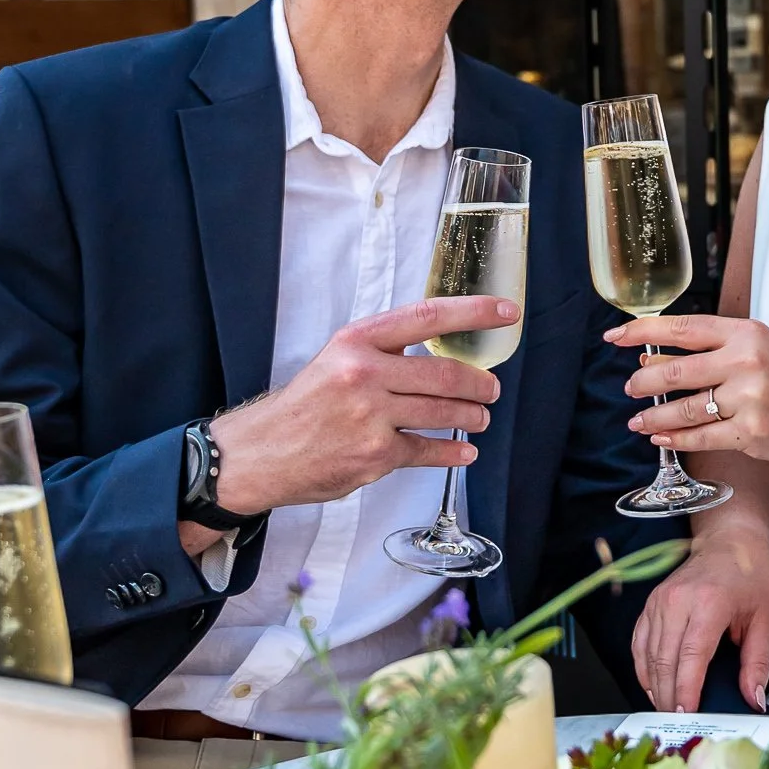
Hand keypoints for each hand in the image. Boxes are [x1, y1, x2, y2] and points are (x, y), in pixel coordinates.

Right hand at [199, 296, 515, 531]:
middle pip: (444, 373)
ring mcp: (370, 417)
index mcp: (357, 342)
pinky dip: (452, 452)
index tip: (506, 312)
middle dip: (479, 382)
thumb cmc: (305, 405)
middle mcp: (364, 375)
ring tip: (479, 417)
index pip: (428, 317)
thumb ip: (384, 352)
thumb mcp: (338, 358)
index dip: (474, 312)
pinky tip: (464, 451)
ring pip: (443, 412)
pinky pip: (428, 450)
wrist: (263, 452)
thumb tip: (440, 349)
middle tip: (491, 387)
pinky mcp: (375, 456)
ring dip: (471, 416)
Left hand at [608, 313, 768, 468]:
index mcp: (744, 333)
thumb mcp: (758, 346)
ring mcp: (748, 399)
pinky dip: (676, 439)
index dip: (642, 332)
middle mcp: (745, 362)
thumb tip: (650, 357)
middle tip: (629, 387)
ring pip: (684, 409)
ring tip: (637, 420)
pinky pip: (702, 437)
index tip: (614, 337)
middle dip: (643, 382)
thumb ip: (711, 348)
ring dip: (653, 416)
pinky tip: (661, 438)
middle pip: (675, 372)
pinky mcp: (751, 433)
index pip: (681, 328)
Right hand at [632, 534, 768, 712]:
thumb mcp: (766, 619)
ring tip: (668, 710)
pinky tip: (655, 686)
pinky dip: (644, 669)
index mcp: (709, 604)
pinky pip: (639, 643)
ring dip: (655, 687)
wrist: (729, 541)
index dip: (686, 690)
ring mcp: (659, 601)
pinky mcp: (650, 604)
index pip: (690, 657)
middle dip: (669, 697)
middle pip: (664, 661)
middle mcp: (677, 601)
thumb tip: (753, 701)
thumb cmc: (750, 578)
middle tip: (678, 722)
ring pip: (647, 655)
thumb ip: (757, 663)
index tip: (686, 715)